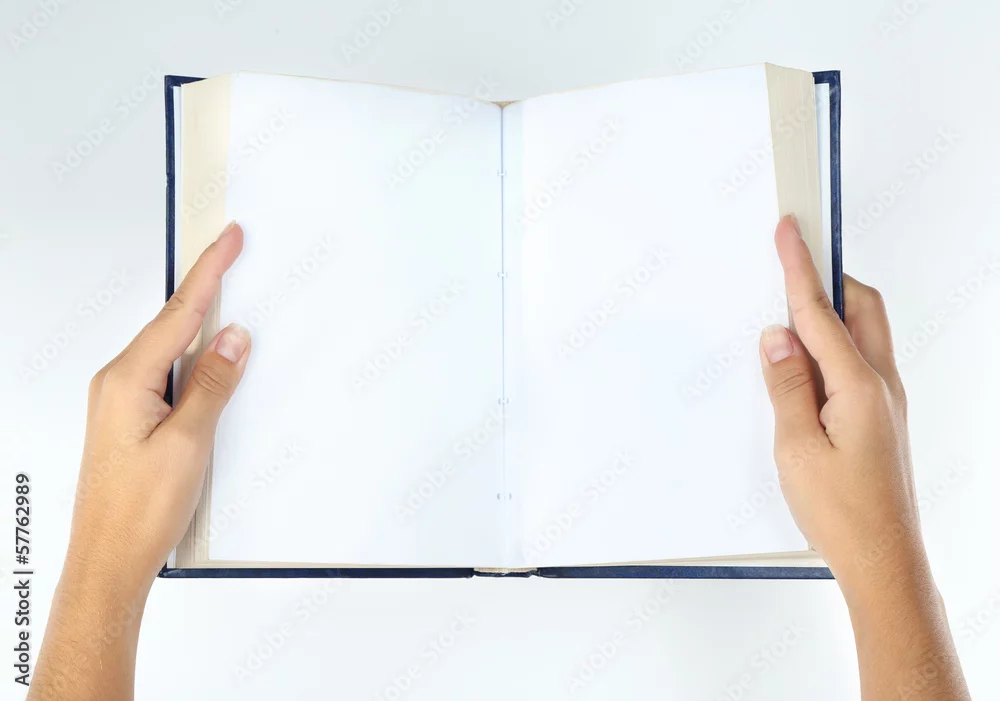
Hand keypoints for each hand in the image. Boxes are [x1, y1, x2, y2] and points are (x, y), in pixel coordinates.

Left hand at [68, 220, 249, 592]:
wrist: (109, 560)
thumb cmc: (137, 511)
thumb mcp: (188, 442)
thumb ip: (212, 384)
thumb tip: (233, 338)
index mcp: (127, 380)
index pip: (179, 313)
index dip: (210, 272)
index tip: (229, 240)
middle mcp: (119, 383)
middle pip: (173, 323)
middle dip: (207, 289)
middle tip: (234, 254)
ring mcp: (124, 401)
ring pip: (173, 350)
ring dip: (204, 329)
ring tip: (233, 305)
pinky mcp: (133, 419)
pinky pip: (170, 376)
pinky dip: (196, 362)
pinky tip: (213, 363)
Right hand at [758, 216, 921, 600]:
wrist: (883, 560)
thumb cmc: (842, 513)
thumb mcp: (796, 447)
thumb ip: (786, 385)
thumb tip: (777, 338)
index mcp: (860, 386)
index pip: (822, 311)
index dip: (800, 267)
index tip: (790, 230)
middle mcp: (882, 386)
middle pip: (861, 308)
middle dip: (827, 279)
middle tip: (791, 263)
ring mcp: (886, 402)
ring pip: (862, 336)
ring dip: (829, 317)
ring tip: (785, 323)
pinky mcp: (881, 419)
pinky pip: (858, 364)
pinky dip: (831, 350)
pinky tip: (803, 369)